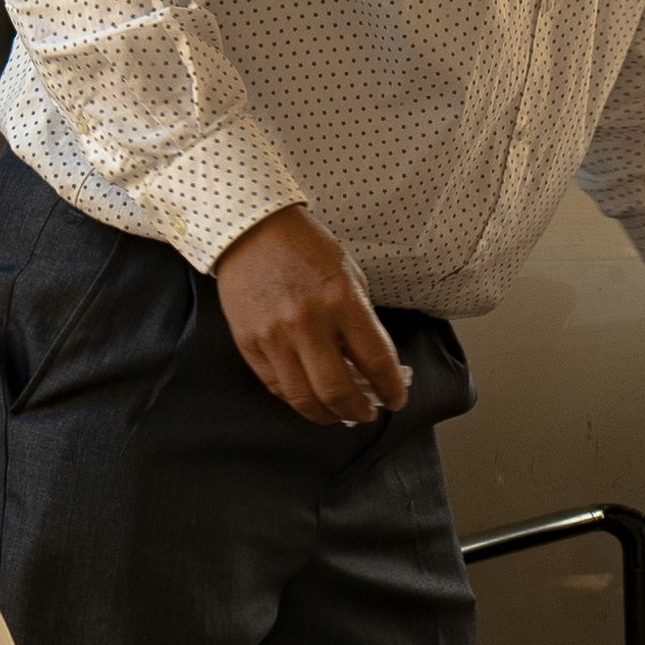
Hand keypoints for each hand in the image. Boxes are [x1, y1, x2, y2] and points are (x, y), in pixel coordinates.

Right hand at [214, 206, 410, 426]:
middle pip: (338, 391)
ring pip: (303, 398)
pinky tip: (309, 396)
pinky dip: (296, 398)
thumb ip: (360, 320)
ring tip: (338, 414)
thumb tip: (371, 365)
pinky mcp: (248, 343)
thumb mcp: (347, 275)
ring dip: (327, 415)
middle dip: (358, 411)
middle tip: (366, 414)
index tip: (395, 401)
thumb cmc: (305, 248)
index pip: (376, 361)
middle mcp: (307, 322)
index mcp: (342, 300)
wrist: (251, 229)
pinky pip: (276, 386)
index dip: (390, 389)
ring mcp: (274, 336)